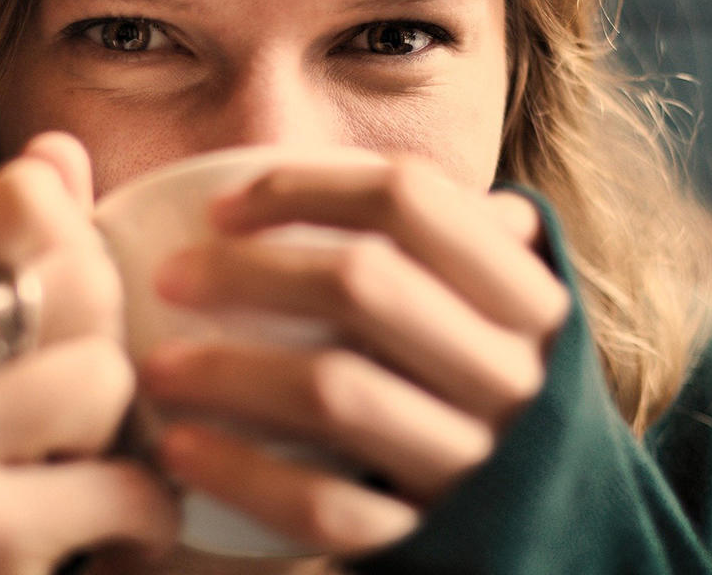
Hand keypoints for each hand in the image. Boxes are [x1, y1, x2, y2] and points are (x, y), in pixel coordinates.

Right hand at [0, 132, 177, 574]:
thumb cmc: (1, 468)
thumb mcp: (5, 353)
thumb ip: (29, 250)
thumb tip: (59, 145)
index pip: (29, 195)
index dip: (87, 252)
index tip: (74, 323)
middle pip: (81, 276)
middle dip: (117, 353)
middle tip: (87, 417)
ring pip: (104, 376)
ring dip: (132, 441)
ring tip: (90, 472)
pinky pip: (124, 483)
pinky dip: (147, 517)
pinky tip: (113, 532)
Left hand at [141, 155, 568, 554]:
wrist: (554, 537)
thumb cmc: (490, 396)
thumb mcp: (500, 315)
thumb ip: (451, 245)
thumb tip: (355, 172)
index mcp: (526, 298)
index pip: (409, 199)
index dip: (303, 187)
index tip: (220, 209)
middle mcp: (511, 373)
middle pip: (362, 284)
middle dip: (246, 272)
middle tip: (170, 278)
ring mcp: (474, 462)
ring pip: (335, 393)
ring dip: (227, 373)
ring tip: (157, 369)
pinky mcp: (428, 538)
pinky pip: (324, 505)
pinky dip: (243, 474)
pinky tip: (182, 450)